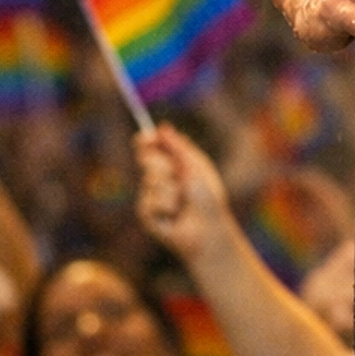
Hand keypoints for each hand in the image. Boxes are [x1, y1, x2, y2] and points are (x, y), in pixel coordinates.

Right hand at [134, 124, 236, 266]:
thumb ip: (178, 147)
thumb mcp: (195, 167)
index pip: (151, 148)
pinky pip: (149, 201)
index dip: (146, 142)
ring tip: (183, 201)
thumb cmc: (207, 198)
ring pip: (150, 181)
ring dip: (170, 189)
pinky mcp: (146, 214)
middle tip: (177, 174)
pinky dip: (166, 205)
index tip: (146, 138)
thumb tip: (162, 127)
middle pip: (147, 159)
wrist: (208, 228)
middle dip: (162, 164)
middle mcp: (158, 179)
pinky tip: (175, 215)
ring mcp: (150, 196)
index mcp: (171, 165)